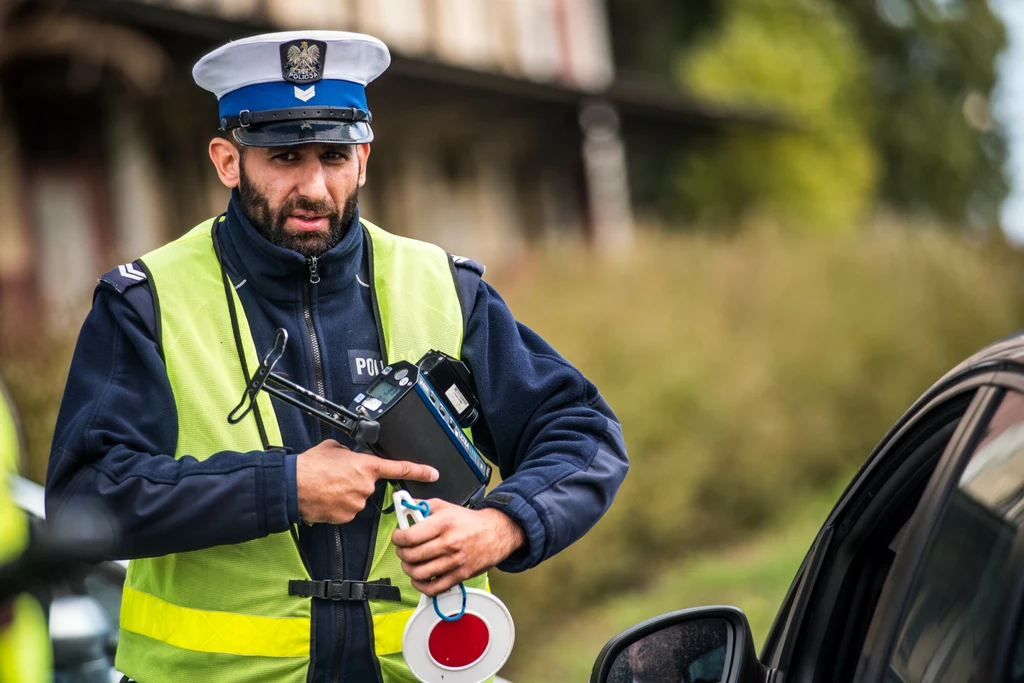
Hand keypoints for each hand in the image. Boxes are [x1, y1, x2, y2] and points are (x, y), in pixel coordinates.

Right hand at [296, 440, 437, 523]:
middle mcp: (366, 486)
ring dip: (346, 494)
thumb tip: (352, 457)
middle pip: (369, 485)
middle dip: (357, 482)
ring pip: (358, 499)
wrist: (292, 486)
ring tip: (328, 487)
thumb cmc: (310, 466)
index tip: (433, 474)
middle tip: (337, 478)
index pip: (400, 469)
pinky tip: (327, 498)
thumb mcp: (334, 448)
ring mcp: (357, 503)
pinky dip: (339, 505)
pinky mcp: (347, 517)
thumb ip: (350, 453)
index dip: (419, 471)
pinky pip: (348, 510)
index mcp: (366, 466)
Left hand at [391, 499, 525, 595]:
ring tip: (410, 562)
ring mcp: (454, 562)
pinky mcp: (460, 575)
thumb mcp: (446, 506)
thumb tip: (404, 507)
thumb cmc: (470, 521)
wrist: (496, 532)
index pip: (410, 536)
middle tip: (403, 549)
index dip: (398, 538)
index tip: (398, 537)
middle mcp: (449, 543)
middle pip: (412, 555)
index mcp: (444, 524)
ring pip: (419, 573)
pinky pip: (433, 588)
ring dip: (408, 569)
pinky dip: (421, 586)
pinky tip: (419, 578)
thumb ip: (423, 506)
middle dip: (401, 553)